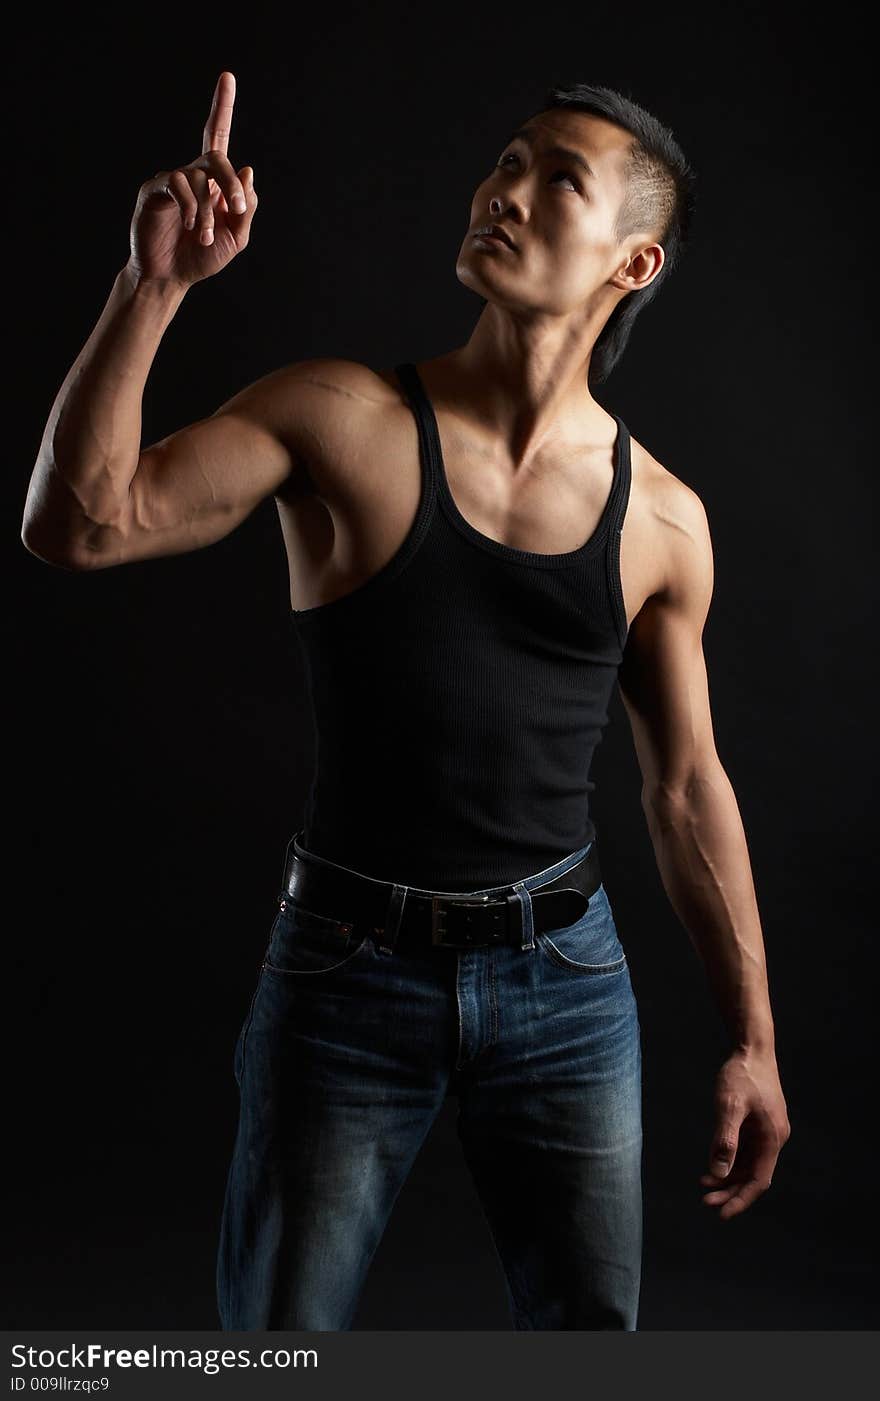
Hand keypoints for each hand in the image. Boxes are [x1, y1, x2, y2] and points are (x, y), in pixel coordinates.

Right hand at [126, 70, 257, 288]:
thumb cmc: (202, 258)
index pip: (219, 137)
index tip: (228, 76)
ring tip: (206, 236)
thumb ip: (247, 207)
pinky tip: (194, 225)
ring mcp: (171, 181)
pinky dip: (191, 205)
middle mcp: (192, 174)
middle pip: (216, 155)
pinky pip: (176, 184)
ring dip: (210, 211)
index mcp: (214, 182)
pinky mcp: (153, 190)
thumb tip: (248, 168)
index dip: (223, 107)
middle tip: (237, 210)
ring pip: (199, 178)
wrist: (169, 277)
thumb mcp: (237, 237)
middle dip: (231, 182)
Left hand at [700, 1048, 790, 1219]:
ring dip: (729, 1176)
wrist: (752, 1048)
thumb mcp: (730, 1106)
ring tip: (704, 1185)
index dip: (740, 1199)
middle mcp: (773, 1138)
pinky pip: (746, 1150)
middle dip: (731, 1190)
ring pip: (749, 1164)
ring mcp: (767, 1130)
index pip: (758, 1180)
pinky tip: (712, 1165)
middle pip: (753, 1175)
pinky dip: (730, 1160)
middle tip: (705, 1200)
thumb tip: (718, 1173)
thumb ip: (725, 1140)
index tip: (721, 1213)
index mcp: (772, 1138)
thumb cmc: (742, 1074)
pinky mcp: (758, 1123)